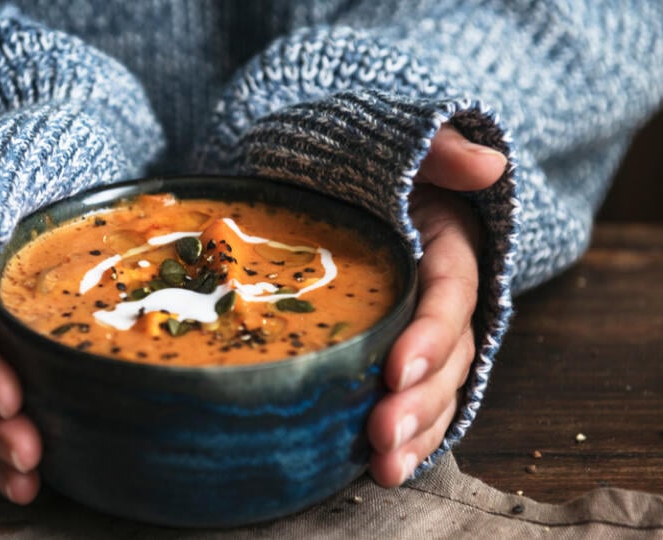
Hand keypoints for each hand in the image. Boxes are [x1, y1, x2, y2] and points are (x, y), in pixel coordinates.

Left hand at [366, 125, 506, 485]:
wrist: (333, 177)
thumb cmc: (362, 160)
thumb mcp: (398, 144)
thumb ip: (437, 150)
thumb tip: (487, 166)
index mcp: (447, 245)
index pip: (449, 294)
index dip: (430, 334)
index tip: (396, 370)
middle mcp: (443, 294)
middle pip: (448, 355)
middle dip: (419, 400)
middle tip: (381, 436)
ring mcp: (423, 327)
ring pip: (436, 387)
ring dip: (416, 430)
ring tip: (383, 467)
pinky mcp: (398, 350)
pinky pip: (415, 397)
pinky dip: (408, 434)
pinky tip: (382, 467)